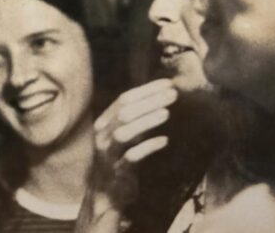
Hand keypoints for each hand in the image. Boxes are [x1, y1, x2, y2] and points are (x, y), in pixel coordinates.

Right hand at [75, 79, 177, 232]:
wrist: (105, 190)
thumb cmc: (118, 157)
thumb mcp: (123, 134)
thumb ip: (134, 117)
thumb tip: (160, 96)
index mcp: (104, 121)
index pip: (124, 99)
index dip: (146, 90)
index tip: (168, 84)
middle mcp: (102, 134)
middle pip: (124, 112)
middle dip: (149, 101)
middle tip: (172, 95)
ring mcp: (108, 153)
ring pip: (124, 132)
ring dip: (146, 121)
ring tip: (166, 113)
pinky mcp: (117, 170)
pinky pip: (132, 156)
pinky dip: (148, 147)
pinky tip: (164, 141)